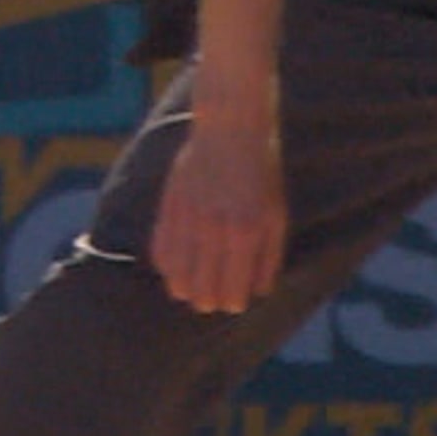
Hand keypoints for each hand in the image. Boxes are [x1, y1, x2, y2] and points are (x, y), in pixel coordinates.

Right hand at [150, 114, 286, 313]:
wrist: (231, 131)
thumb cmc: (261, 177)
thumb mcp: (276, 218)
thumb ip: (269, 259)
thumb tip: (258, 294)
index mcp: (246, 234)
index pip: (233, 291)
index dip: (232, 303)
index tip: (232, 304)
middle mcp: (214, 230)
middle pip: (203, 289)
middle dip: (208, 300)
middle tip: (210, 302)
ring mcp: (188, 218)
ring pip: (177, 274)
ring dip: (184, 288)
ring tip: (189, 291)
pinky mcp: (169, 206)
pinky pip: (160, 249)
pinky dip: (165, 264)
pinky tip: (173, 268)